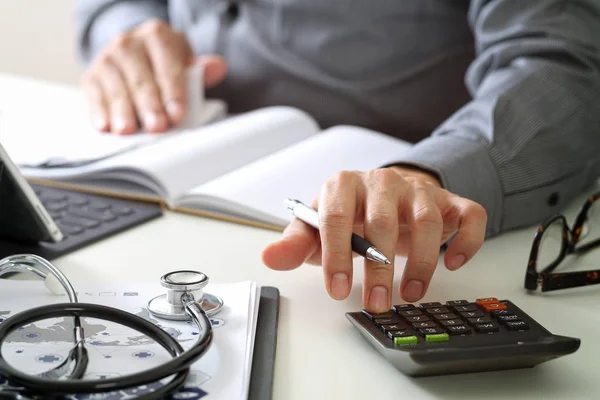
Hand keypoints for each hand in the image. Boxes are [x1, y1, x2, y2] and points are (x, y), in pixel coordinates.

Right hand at [81, 19, 227, 134]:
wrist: (136, 55)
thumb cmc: (164, 65)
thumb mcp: (185, 64)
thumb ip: (200, 71)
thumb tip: (217, 67)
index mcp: (157, 36)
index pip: (168, 66)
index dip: (174, 92)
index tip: (178, 113)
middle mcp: (129, 43)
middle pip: (141, 79)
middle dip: (150, 106)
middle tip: (157, 127)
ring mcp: (107, 58)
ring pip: (117, 89)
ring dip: (123, 112)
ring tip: (128, 130)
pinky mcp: (91, 77)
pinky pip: (95, 96)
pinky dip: (99, 112)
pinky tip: (105, 125)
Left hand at [261, 166, 486, 312]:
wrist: (383, 192)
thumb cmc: (348, 214)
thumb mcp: (316, 227)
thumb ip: (295, 243)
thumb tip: (270, 257)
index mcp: (344, 185)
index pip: (336, 217)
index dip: (335, 256)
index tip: (337, 290)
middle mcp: (383, 182)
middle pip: (382, 220)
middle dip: (379, 267)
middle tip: (376, 302)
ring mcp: (418, 190)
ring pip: (427, 220)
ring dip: (422, 261)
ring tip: (410, 294)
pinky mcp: (449, 201)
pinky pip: (469, 215)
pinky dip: (466, 240)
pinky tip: (453, 264)